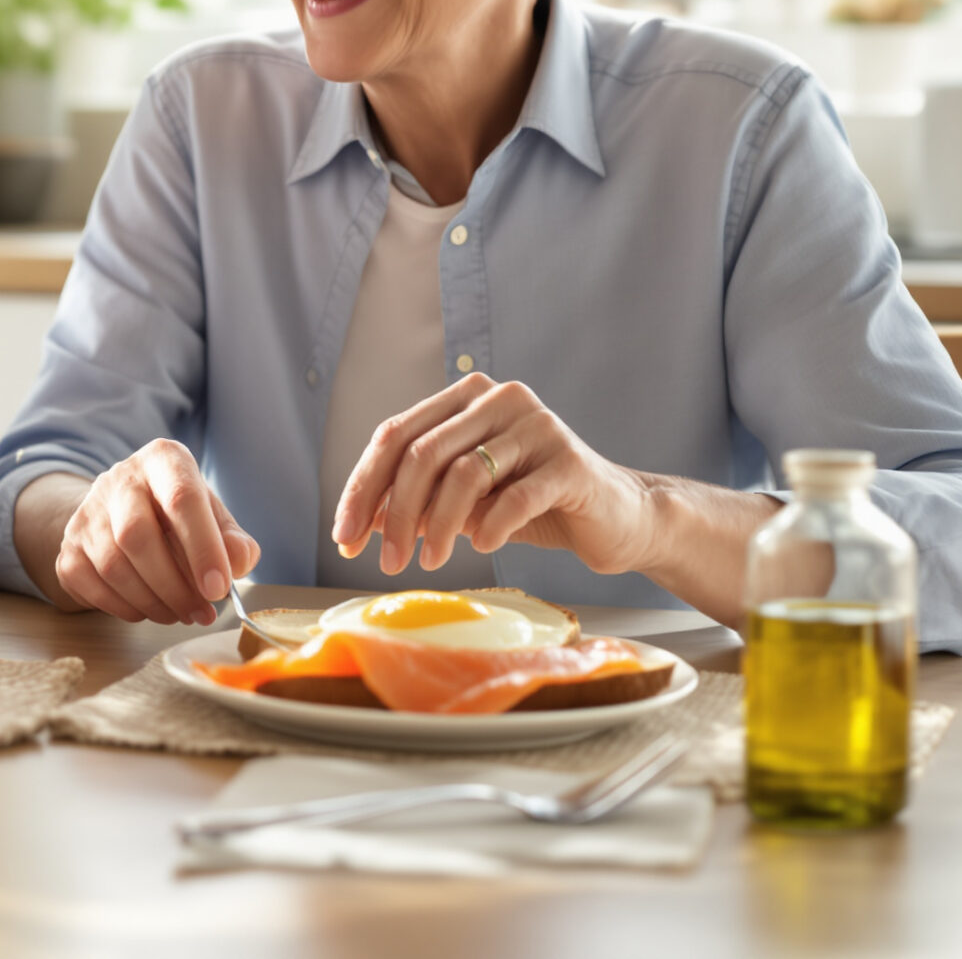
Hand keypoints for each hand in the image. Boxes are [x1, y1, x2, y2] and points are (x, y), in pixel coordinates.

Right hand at [53, 439, 259, 625]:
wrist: (123, 513)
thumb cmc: (178, 515)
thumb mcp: (213, 517)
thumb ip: (233, 539)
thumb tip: (240, 561)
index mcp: (163, 460)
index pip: (182, 499)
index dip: (203, 548)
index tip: (218, 588)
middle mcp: (119, 478)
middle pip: (137, 536)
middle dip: (174, 586)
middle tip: (202, 612)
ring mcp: (87, 513)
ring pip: (113, 566)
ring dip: (153, 603)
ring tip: (181, 613)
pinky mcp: (69, 547)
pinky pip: (92, 586)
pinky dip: (125, 608)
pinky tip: (149, 609)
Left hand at [331, 374, 655, 576]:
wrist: (616, 519)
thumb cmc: (534, 506)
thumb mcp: (466, 500)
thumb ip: (420, 497)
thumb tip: (363, 522)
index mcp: (467, 397)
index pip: (394, 434)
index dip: (363, 487)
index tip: (344, 536)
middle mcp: (499, 399)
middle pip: (421, 452)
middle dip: (392, 512)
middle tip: (384, 560)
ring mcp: (537, 426)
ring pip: (462, 474)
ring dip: (437, 527)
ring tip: (429, 563)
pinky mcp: (569, 462)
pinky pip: (513, 497)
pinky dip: (489, 528)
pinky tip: (483, 548)